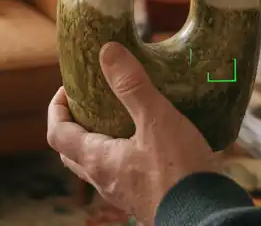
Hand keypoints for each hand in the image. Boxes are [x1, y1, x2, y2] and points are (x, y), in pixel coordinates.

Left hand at [47, 43, 217, 222]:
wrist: (205, 217)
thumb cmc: (178, 171)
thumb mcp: (156, 120)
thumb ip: (132, 86)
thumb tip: (107, 51)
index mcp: (97, 159)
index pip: (56, 133)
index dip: (56, 108)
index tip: (68, 88)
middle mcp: (103, 179)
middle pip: (71, 151)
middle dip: (74, 124)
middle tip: (89, 101)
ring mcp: (121, 193)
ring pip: (96, 165)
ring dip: (97, 141)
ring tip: (119, 117)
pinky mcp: (142, 198)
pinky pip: (120, 174)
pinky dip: (121, 154)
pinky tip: (147, 142)